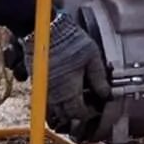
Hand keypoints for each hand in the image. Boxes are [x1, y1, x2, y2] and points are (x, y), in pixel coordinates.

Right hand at [9, 12, 110, 137]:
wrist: (46, 27)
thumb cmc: (70, 40)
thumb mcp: (92, 56)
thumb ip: (99, 78)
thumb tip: (106, 94)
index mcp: (69, 90)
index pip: (78, 112)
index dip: (88, 113)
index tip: (95, 107)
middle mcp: (54, 93)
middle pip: (64, 115)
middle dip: (75, 115)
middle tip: (86, 108)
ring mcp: (44, 88)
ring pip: (53, 109)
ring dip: (63, 111)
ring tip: (73, 104)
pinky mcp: (37, 80)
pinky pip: (44, 99)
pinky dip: (53, 102)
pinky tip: (62, 93)